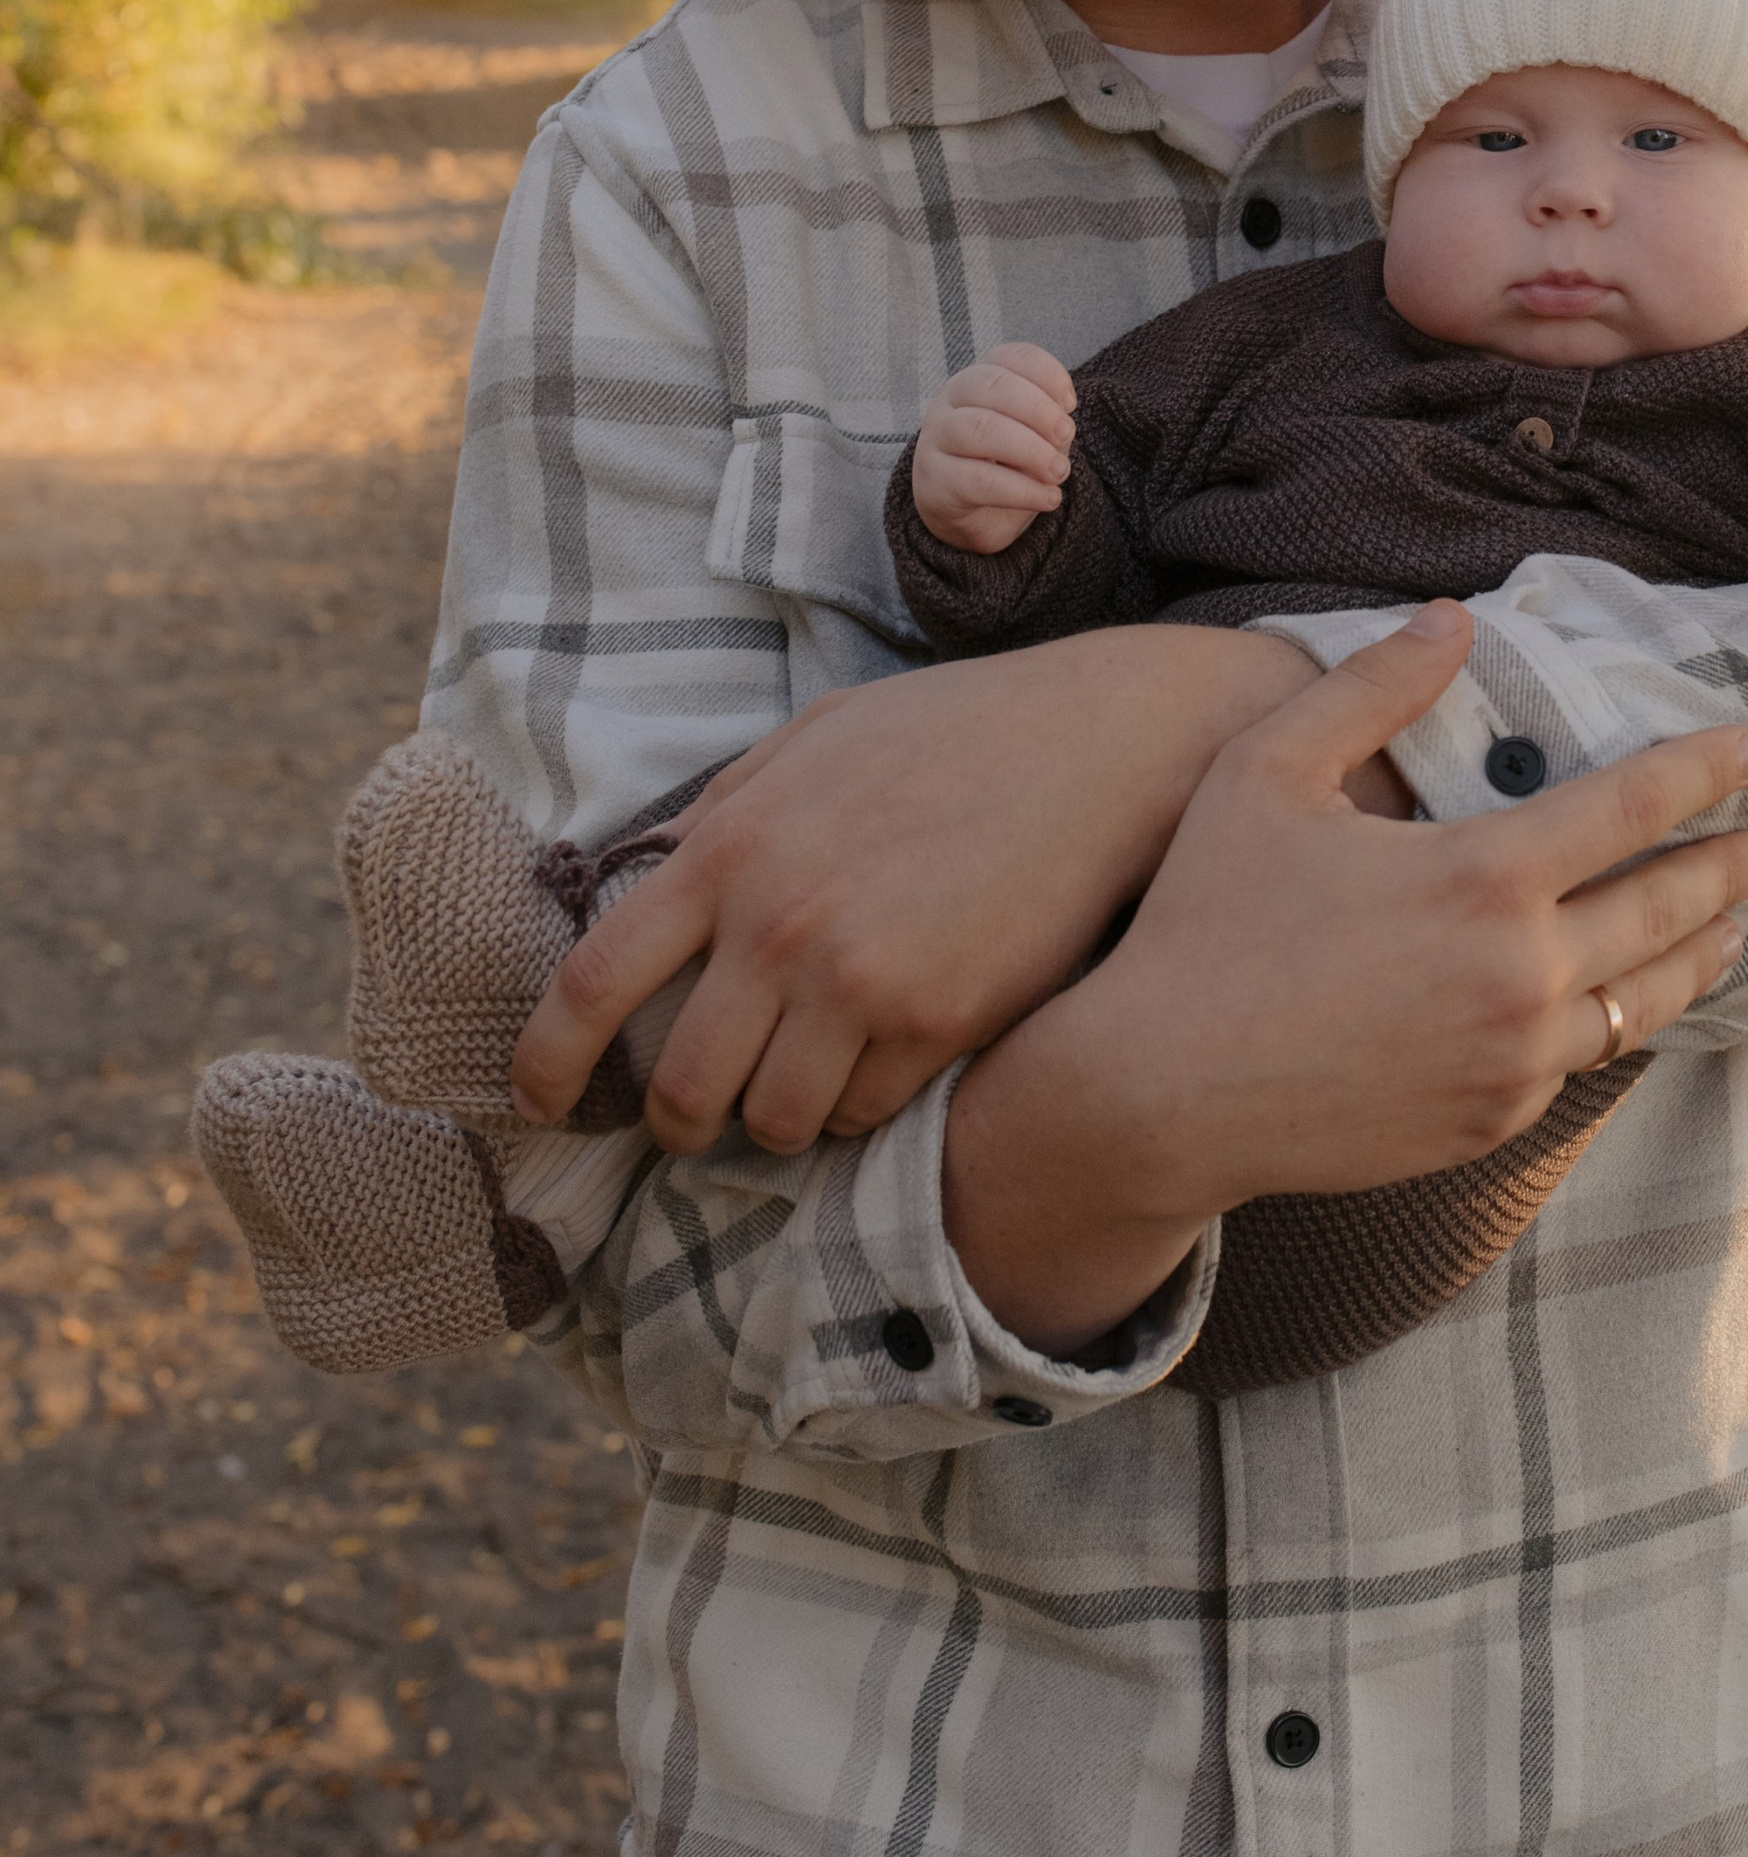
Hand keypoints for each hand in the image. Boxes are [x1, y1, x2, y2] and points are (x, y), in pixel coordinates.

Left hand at [510, 628, 1318, 1155]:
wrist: (1100, 746)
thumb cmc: (953, 733)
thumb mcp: (815, 742)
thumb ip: (724, 814)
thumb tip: (647, 879)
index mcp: (727, 847)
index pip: (591, 984)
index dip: (545, 1064)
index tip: (537, 1104)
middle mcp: (779, 925)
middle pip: (678, 1087)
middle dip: (675, 1122)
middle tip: (696, 1118)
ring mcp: (859, 981)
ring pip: (772, 1123)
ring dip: (774, 1122)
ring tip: (801, 1087)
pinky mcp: (939, 1023)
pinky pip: (863, 1115)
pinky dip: (858, 1107)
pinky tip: (886, 1060)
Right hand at [909, 343, 1077, 552]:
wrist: (970, 518)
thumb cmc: (1006, 467)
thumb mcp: (1035, 437)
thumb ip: (1047, 424)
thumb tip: (1060, 425)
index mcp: (978, 379)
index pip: (1009, 357)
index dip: (1046, 373)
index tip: (1070, 403)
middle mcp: (950, 400)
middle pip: (991, 385)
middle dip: (1038, 408)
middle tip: (1067, 434)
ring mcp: (936, 438)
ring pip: (980, 427)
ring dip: (1030, 448)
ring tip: (1059, 471)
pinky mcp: (935, 480)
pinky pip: (978, 479)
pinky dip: (1021, 489)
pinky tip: (1048, 498)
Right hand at [945, 603, 1747, 1352]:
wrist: (1159, 1095)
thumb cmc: (1203, 918)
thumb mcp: (1266, 772)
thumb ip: (1371, 687)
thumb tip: (1453, 620)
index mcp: (1482, 876)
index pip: (1632, 807)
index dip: (1700, 770)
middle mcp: (1522, 973)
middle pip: (1664, 909)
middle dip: (1724, 867)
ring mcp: (1514, 1059)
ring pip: (1644, 1000)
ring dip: (1700, 954)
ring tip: (1733, 926)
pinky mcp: (1490, 1120)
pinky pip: (1583, 1062)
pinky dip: (1622, 1021)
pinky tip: (1629, 1003)